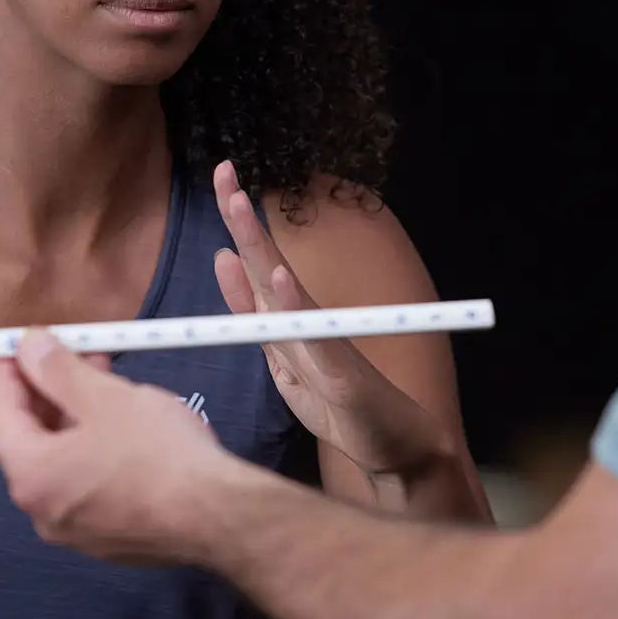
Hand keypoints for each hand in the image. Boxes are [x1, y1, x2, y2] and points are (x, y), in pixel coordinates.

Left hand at [0, 330, 229, 566]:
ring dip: (75, 415)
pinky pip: (87, 481)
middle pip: (31, 439)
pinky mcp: (108, 535)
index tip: (20, 342)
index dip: (8, 372)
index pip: (0, 415)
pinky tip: (124, 422)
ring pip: (63, 460)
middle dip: (48, 390)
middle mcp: (43, 510)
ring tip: (106, 377)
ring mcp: (76, 529)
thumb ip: (58, 370)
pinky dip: (94, 446)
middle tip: (71, 351)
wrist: (214, 514)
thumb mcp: (106, 397)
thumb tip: (27, 346)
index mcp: (32, 477)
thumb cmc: (157, 453)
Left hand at [212, 161, 449, 478]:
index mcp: (287, 317)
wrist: (394, 448)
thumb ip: (251, 311)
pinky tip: (280, 277)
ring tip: (241, 207)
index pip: (256, 259)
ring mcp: (325, 342)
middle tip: (224, 170)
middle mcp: (306, 319)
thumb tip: (223, 257)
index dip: (238, 218)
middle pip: (266, 260)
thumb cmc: (337, 402)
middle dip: (242, 216)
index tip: (223, 173)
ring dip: (261, 246)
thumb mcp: (279, 358)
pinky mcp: (341, 373)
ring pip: (285, 289)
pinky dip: (296, 306)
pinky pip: (314, 336)